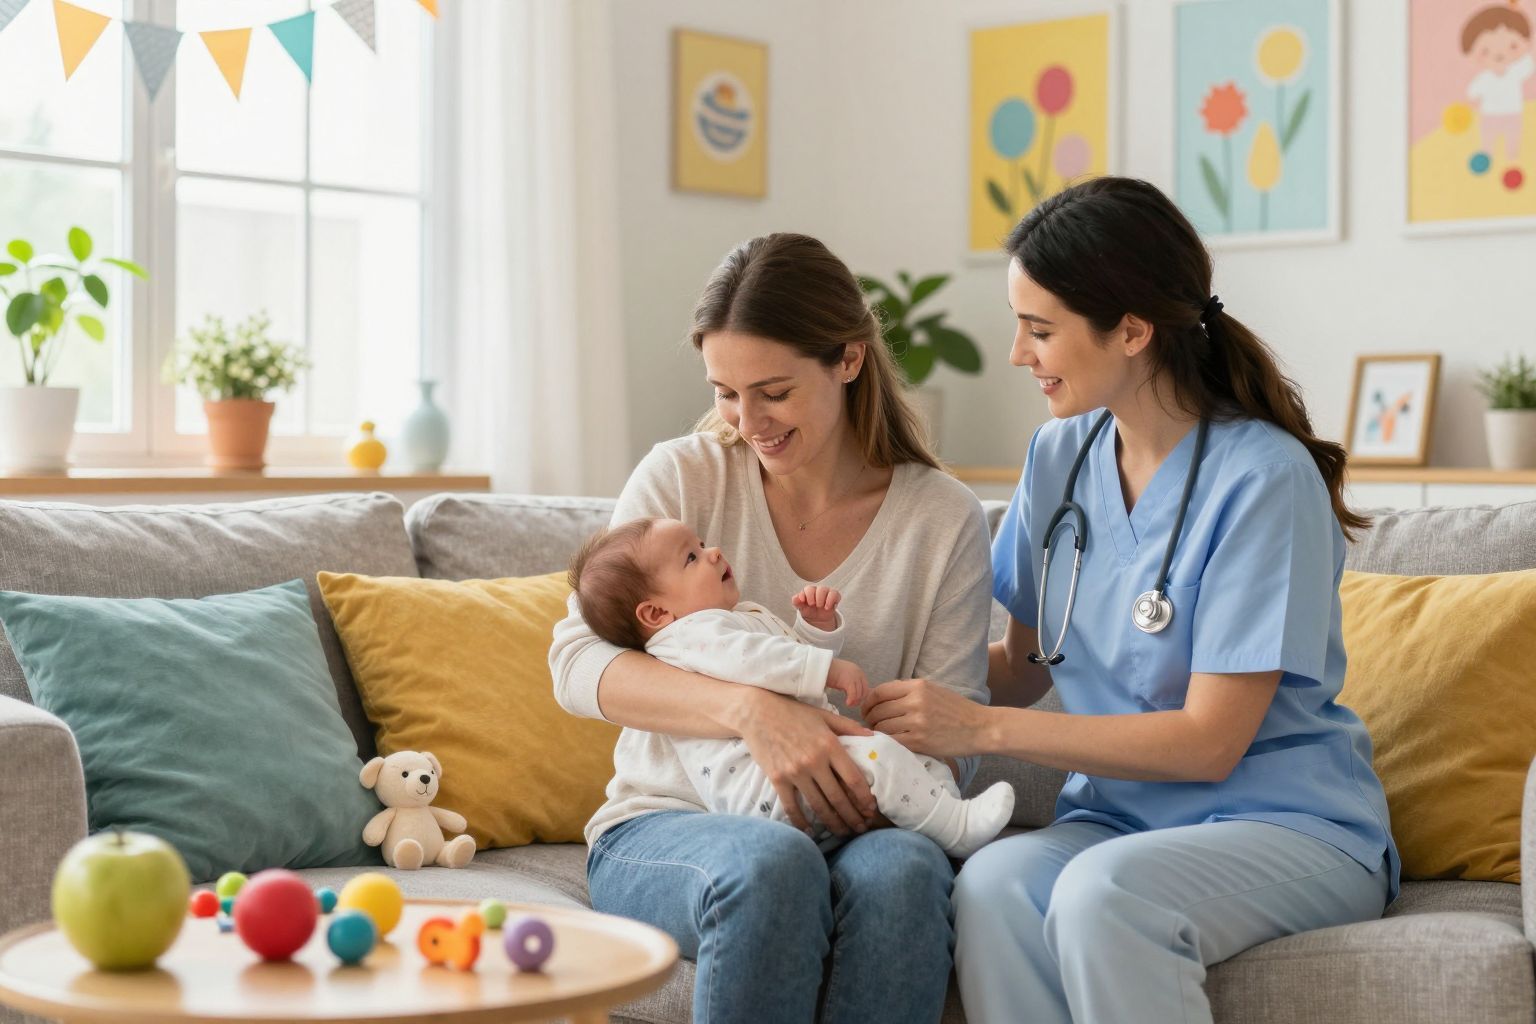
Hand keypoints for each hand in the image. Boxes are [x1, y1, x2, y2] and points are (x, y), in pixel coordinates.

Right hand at [737, 690, 877, 835]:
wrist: (757, 712)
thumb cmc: (793, 713)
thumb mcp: (825, 715)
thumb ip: (849, 727)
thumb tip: (873, 737)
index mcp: (830, 745)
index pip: (853, 779)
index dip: (864, 798)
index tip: (871, 810)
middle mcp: (814, 761)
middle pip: (838, 798)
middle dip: (852, 817)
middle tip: (861, 828)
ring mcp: (795, 772)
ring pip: (818, 806)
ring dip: (833, 823)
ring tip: (843, 832)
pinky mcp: (777, 779)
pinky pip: (792, 807)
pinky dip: (802, 822)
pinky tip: (810, 831)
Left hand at [792, 585, 841, 630]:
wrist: (817, 619)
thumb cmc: (808, 610)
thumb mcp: (801, 608)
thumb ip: (796, 602)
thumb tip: (795, 598)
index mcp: (809, 591)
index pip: (809, 589)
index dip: (806, 594)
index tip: (803, 601)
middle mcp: (818, 590)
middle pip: (819, 588)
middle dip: (815, 596)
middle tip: (812, 604)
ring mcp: (827, 593)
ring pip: (826, 590)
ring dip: (821, 598)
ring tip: (819, 606)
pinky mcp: (834, 597)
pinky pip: (835, 594)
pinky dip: (830, 600)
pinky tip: (826, 607)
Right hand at [825, 658, 868, 706]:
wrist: (821, 666)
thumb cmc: (829, 672)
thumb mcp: (843, 676)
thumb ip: (850, 683)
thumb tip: (853, 694)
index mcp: (858, 671)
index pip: (865, 686)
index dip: (861, 695)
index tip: (855, 700)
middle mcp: (858, 672)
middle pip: (864, 690)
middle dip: (859, 699)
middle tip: (851, 704)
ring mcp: (854, 676)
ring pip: (859, 694)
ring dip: (855, 701)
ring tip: (849, 704)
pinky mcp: (849, 681)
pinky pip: (853, 694)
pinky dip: (851, 700)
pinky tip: (847, 703)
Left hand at [861, 678, 986, 759]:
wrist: (981, 727)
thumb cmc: (957, 710)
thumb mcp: (933, 691)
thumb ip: (908, 691)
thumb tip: (879, 697)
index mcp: (918, 686)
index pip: (880, 692)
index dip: (868, 702)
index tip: (866, 710)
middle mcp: (916, 701)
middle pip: (878, 710)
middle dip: (870, 719)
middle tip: (871, 725)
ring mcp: (917, 722)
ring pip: (882, 727)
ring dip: (877, 732)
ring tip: (881, 735)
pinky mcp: (920, 741)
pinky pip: (893, 741)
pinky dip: (887, 743)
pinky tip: (890, 744)